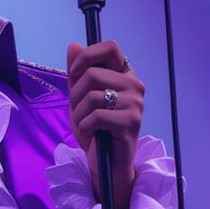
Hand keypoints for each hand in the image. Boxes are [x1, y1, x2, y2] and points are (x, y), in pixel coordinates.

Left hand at [66, 40, 143, 208]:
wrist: (106, 163)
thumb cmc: (95, 129)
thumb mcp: (80, 98)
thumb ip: (77, 73)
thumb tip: (73, 45)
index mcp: (124, 74)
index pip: (110, 47)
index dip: (87, 56)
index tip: (73, 73)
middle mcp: (134, 85)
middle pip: (93, 74)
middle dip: (75, 95)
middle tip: (78, 112)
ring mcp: (136, 103)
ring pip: (93, 96)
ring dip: (79, 114)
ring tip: (84, 125)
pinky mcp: (132, 122)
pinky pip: (96, 116)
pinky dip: (85, 128)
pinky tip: (90, 136)